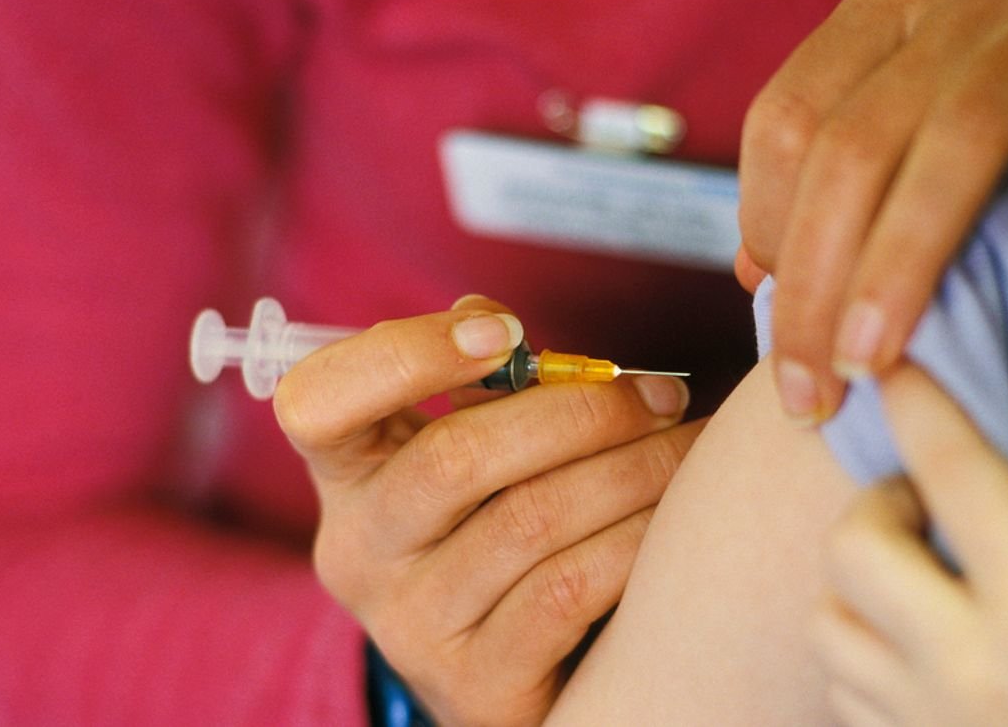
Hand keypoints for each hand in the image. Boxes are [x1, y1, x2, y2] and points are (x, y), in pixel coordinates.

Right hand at [273, 295, 697, 726]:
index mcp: (347, 476)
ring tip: (689, 450)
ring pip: (530, 520)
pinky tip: (675, 520)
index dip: (407, 354)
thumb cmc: (497, 532)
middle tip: (662, 398)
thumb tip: (494, 324)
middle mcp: (360, 552)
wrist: (508, 677)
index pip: (318, 402)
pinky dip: (634, 541)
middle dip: (581, 413)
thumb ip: (476, 386)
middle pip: (456, 458)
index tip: (504, 333)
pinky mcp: (475, 684)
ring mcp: (410, 626)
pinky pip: (568, 590)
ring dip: (632, 471)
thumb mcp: (468, 458)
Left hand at [737, 0, 1007, 420]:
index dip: (764, 227)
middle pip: (849, 150)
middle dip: (815, 285)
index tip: (777, 318)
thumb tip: (757, 273)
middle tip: (811, 394)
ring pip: (950, 146)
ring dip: (902, 267)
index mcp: (887, 2)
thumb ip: (837, 146)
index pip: (785, 120)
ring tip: (877, 365)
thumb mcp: (916, 56)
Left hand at [813, 375, 1007, 725]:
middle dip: (882, 502)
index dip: (918, 400)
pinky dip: (865, 647)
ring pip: (827, 620)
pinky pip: (841, 686)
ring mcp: (922, 725)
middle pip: (851, 546)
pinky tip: (924, 641)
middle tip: (933, 504)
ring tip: (925, 577)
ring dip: (862, 580)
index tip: (901, 364)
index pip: (951, 471)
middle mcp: (961, 669)